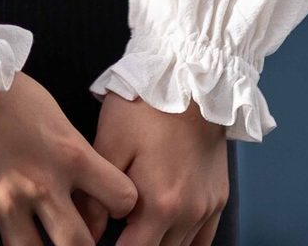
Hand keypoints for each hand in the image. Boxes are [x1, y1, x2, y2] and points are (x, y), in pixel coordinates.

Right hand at [0, 70, 138, 245]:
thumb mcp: (48, 108)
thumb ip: (68, 147)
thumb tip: (80, 176)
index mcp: (69, 155)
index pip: (122, 197)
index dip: (121, 205)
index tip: (110, 207)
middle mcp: (43, 187)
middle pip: (80, 245)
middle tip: (74, 242)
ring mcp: (5, 204)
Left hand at [71, 91, 229, 245]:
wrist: (191, 79)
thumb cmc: (145, 107)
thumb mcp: (111, 143)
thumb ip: (97, 195)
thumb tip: (88, 232)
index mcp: (159, 205)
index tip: (100, 241)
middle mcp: (187, 215)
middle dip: (136, 244)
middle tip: (119, 227)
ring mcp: (207, 208)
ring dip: (158, 242)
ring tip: (138, 224)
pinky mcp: (219, 198)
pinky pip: (204, 239)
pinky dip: (185, 242)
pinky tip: (167, 233)